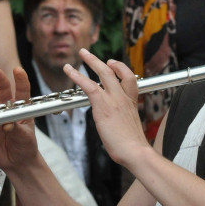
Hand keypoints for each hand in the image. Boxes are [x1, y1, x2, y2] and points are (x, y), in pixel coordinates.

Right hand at [0, 66, 39, 173]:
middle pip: (3, 90)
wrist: (17, 163)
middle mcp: (6, 109)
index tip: (17, 70)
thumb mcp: (25, 137)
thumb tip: (7, 123)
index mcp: (21, 108)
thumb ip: (16, 129)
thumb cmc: (25, 146)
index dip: (20, 80)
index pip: (22, 91)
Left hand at [63, 50, 150, 169]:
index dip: (121, 70)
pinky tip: (69, 70)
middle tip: (91, 55)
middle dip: (102, 61)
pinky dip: (77, 76)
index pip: (129, 80)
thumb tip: (115, 127)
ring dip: (91, 60)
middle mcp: (124, 98)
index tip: (114, 65)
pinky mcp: (103, 105)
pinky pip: (88, 85)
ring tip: (82, 54)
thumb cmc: (133, 147)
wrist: (135, 151)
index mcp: (132, 103)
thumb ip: (122, 123)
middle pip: (115, 71)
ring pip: (103, 72)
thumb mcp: (130, 130)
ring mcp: (114, 99)